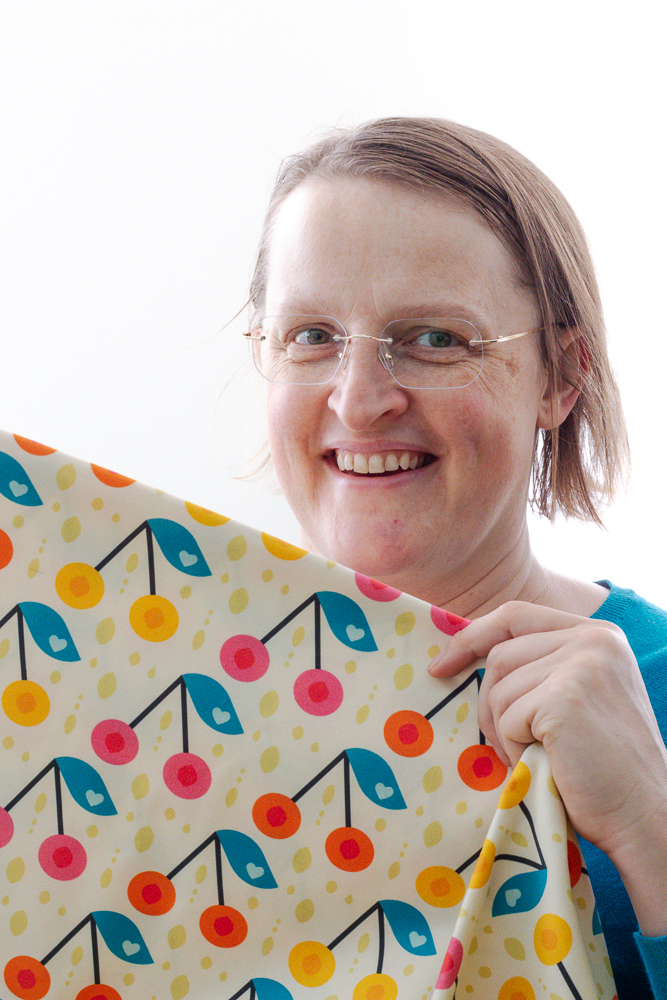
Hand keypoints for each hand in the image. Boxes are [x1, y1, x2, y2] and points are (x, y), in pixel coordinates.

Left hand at [428, 601, 666, 933]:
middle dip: (491, 704)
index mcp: (597, 633)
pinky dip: (516, 749)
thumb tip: (463, 654)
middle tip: (509, 745)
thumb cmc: (603, 765)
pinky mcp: (565, 697)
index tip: (442, 664)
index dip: (472, 636)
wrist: (645, 813)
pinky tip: (547, 764)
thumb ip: (542, 666)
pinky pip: (508, 717)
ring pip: (499, 688)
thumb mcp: (578, 695)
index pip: (515, 615)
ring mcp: (581, 664)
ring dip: (505, 732)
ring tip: (537, 757)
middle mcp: (593, 638)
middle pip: (500, 655)